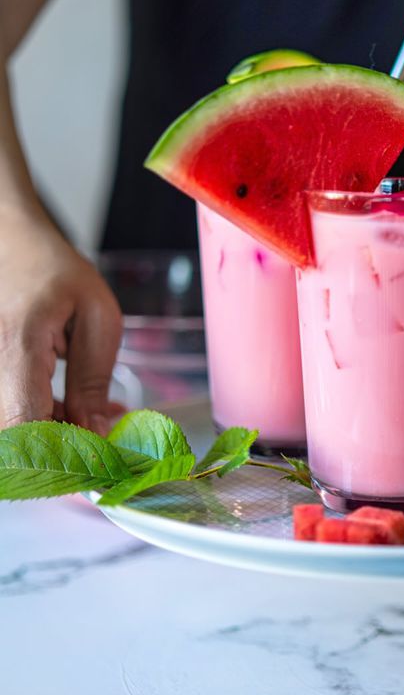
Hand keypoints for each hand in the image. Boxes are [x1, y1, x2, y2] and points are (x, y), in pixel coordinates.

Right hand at [0, 205, 121, 431]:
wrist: (8, 243)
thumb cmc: (53, 270)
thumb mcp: (96, 316)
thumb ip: (94, 379)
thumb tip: (98, 434)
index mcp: (16, 345)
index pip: (24, 423)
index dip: (61, 450)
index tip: (99, 451)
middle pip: (15, 435)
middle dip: (64, 445)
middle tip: (103, 430)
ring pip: (11, 428)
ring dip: (54, 432)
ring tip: (96, 414)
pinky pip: (9, 411)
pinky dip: (40, 417)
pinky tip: (72, 407)